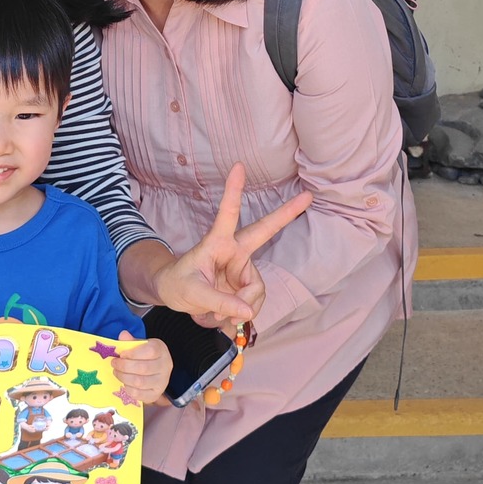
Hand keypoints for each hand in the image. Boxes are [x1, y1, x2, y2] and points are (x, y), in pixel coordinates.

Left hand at [111, 331, 171, 404]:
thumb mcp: (141, 345)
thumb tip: (123, 335)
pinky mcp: (155, 394)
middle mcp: (165, 366)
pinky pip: (139, 394)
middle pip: (143, 368)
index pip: (150, 351)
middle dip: (124, 366)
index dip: (133, 353)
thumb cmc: (146, 356)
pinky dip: (128, 389)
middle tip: (114, 363)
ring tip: (116, 372)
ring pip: (140, 382)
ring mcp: (162, 382)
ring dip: (123, 377)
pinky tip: (123, 382)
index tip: (121, 354)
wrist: (157, 372)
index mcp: (161, 350)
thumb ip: (131, 341)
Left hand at [153, 165, 311, 328]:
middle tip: (307, 195)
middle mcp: (234, 251)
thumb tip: (247, 312)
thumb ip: (219, 302)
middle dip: (286, 214)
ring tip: (220, 314)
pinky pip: (254, 303)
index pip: (227, 213)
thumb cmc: (178, 284)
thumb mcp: (192, 293)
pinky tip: (227, 316)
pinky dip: (242, 314)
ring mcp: (242, 268)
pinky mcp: (246, 285)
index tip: (238, 167)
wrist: (176, 295)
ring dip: (243, 307)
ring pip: (257, 289)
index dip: (234, 191)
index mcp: (217, 242)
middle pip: (265, 230)